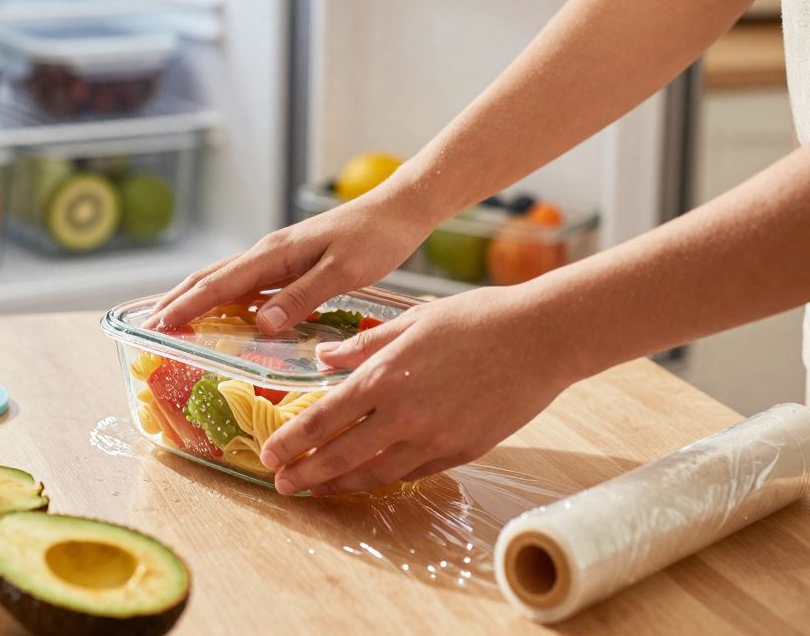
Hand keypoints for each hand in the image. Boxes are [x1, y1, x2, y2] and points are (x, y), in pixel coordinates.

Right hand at [144, 193, 429, 332]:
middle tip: (150, 328)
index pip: (220, 284)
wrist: (400, 209)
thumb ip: (302, 297)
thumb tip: (260, 324)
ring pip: (225, 278)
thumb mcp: (343, 272)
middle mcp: (269, 253)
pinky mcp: (291, 262)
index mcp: (275, 254)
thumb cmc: (377, 238)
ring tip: (171, 319)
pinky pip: (247, 283)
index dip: (186, 306)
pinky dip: (224, 298)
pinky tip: (222, 314)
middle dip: (178, 301)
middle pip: (211, 277)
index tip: (158, 325)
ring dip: (195, 298)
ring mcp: (278, 256)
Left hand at [259, 285, 588, 495]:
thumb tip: (325, 357)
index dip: (291, 441)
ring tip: (316, 490)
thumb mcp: (412, 320)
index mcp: (385, 376)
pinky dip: (384, 478)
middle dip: (305, 474)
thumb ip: (365, 344)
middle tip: (280, 485)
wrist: (540, 338)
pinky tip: (368, 479)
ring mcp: (434, 439)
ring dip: (340, 485)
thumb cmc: (477, 319)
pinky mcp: (461, 451)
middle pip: (340, 456)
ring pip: (375, 474)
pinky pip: (412, 473)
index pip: (323, 419)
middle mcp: (403, 415)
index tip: (268, 454)